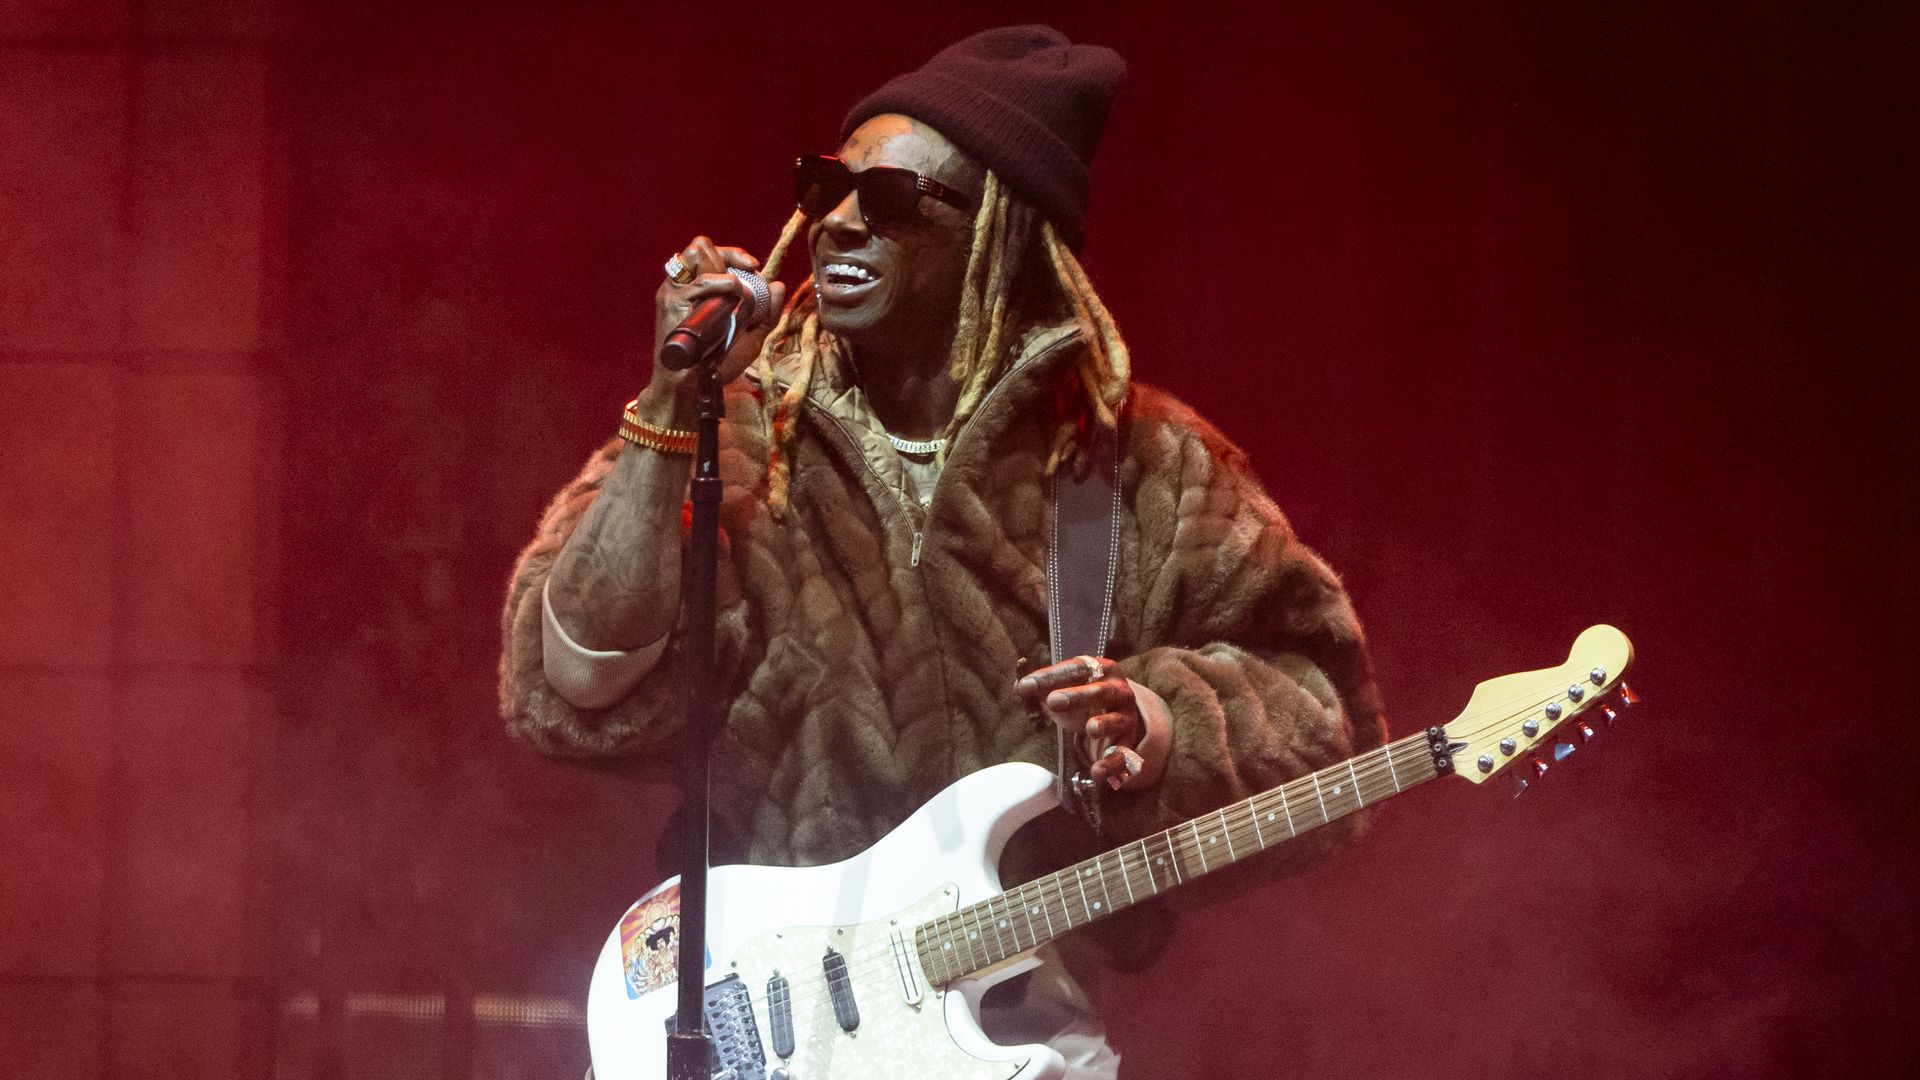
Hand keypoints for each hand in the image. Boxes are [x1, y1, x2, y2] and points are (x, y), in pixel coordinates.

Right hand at [648, 236, 789, 401]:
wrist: (693, 386)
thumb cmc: (717, 363)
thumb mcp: (750, 336)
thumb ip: (766, 312)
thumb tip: (777, 285)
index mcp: (697, 288)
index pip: (711, 252)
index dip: (734, 254)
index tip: (754, 266)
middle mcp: (684, 284)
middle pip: (702, 246)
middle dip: (730, 255)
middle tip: (750, 269)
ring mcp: (675, 291)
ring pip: (696, 254)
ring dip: (724, 267)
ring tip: (737, 290)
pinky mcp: (672, 301)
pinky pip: (701, 282)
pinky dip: (723, 283)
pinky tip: (734, 294)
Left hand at [1018, 655, 1159, 790]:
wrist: (1117, 716)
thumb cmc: (1083, 697)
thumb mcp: (1063, 689)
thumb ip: (1041, 688)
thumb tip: (1019, 687)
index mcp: (1100, 670)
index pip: (1076, 669)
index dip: (1050, 676)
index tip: (1026, 685)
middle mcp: (1118, 691)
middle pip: (1100, 692)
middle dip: (1077, 696)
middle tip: (1053, 701)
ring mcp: (1125, 718)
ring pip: (1116, 720)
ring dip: (1104, 723)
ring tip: (1090, 728)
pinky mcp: (1127, 744)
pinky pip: (1122, 756)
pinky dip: (1111, 764)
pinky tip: (1097, 772)